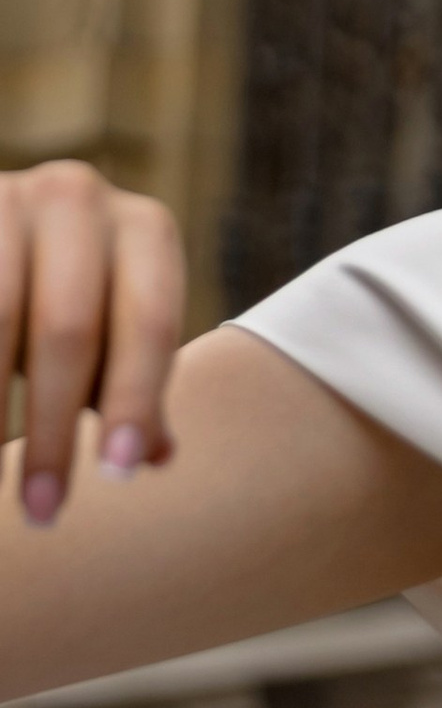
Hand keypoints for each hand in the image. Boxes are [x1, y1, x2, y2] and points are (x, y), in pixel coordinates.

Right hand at [4, 163, 185, 525]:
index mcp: (146, 230)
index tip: (116, 474)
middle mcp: (79, 197)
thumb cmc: (67, 295)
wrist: (3, 229)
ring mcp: (7, 196)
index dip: (134, 402)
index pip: (149, 325)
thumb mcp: (112, 333)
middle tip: (44, 511)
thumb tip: (159, 455)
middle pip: (68, 331)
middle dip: (53, 431)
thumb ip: (133, 389)